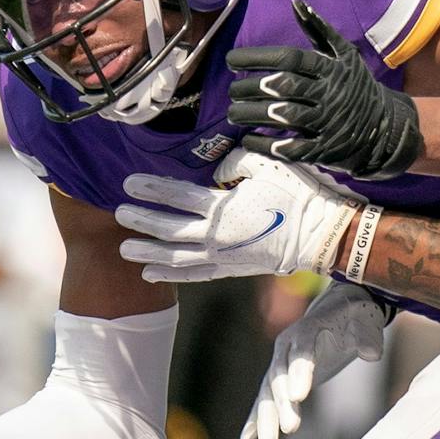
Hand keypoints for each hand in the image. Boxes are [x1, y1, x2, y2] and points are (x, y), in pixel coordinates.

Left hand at [116, 149, 356, 282]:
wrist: (320, 235)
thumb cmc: (296, 196)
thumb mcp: (265, 166)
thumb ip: (233, 164)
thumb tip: (213, 170)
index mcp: (222, 208)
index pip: (176, 196)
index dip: (150, 189)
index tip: (128, 183)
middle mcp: (216, 236)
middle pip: (168, 229)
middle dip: (141, 220)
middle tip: (119, 212)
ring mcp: (222, 256)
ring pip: (175, 257)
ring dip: (148, 252)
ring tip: (125, 248)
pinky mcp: (231, 269)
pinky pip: (195, 275)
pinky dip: (171, 275)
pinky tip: (150, 273)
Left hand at [226, 0, 423, 179]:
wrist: (385, 127)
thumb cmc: (355, 86)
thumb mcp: (344, 56)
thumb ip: (319, 30)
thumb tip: (296, 2)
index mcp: (330, 68)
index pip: (289, 58)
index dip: (257, 58)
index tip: (231, 61)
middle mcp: (328, 93)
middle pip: (283, 87)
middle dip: (251, 88)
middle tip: (232, 90)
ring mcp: (327, 122)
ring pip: (284, 116)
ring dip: (253, 115)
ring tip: (234, 113)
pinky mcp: (325, 149)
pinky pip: (292, 148)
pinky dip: (267, 145)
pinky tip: (248, 139)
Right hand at [240, 282, 388, 438]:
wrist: (336, 309)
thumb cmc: (355, 317)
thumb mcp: (367, 323)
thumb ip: (367, 338)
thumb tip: (371, 353)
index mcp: (308, 330)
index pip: (302, 353)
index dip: (300, 374)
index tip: (298, 397)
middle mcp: (286, 347)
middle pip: (281, 377)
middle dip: (284, 404)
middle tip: (292, 428)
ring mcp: (280, 363)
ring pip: (268, 393)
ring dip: (267, 418)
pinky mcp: (280, 379)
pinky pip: (264, 401)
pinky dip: (255, 420)